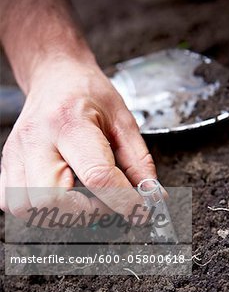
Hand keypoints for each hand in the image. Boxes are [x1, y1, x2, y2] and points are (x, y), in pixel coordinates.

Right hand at [0, 57, 156, 221]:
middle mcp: (37, 139)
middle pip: (51, 200)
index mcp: (70, 123)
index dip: (122, 200)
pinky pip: (11, 203)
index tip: (138, 210)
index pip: (96, 176)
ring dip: (60, 215)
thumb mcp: (123, 121)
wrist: (55, 77)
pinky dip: (36, 211)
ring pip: (27, 207)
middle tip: (105, 205)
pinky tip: (57, 196)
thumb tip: (152, 195)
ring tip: (82, 202)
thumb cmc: (87, 94)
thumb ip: (139, 162)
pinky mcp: (8, 162)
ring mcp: (17, 152)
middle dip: (85, 214)